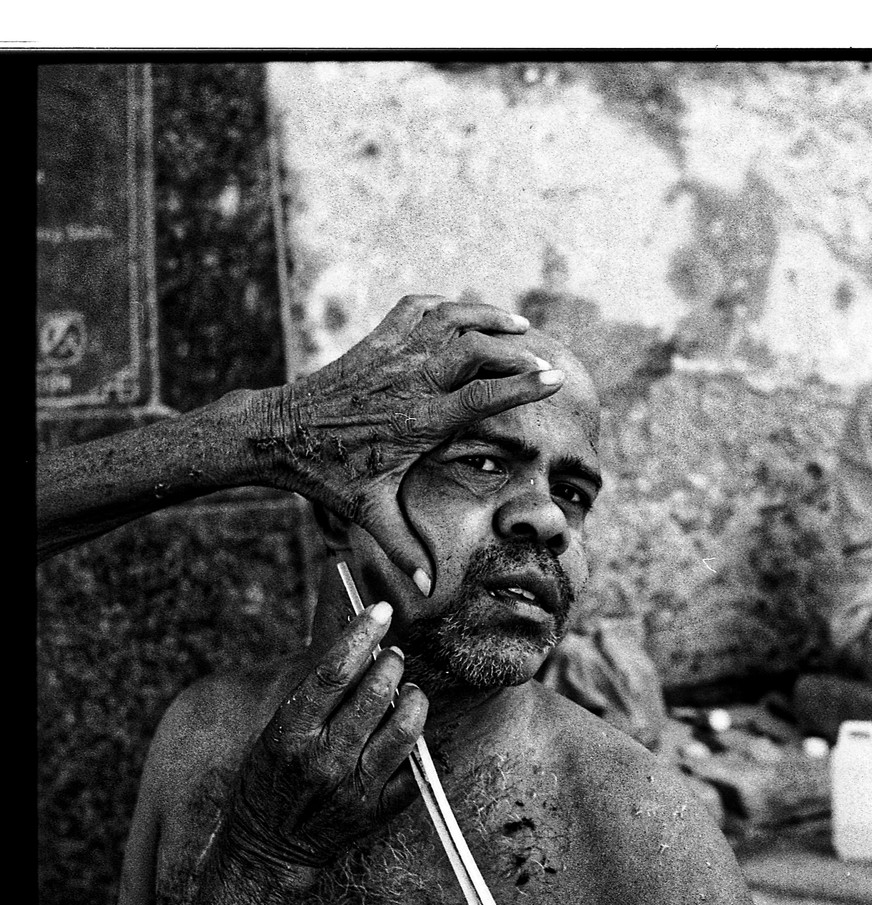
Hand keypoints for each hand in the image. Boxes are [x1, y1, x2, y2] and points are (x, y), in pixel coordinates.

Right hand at [218, 601, 426, 884]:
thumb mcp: (273, 733)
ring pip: (405, 729)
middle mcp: (325, 760)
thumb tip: (357, 648)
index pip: (334, 672)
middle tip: (394, 656)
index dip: (361, 635)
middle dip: (392, 664)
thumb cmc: (269, 781)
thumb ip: (314, 697)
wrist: (267, 849)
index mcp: (291, 735)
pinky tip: (411, 728)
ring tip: (409, 691)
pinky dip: (419, 740)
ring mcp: (355, 788)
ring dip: (414, 699)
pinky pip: (415, 767)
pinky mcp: (379, 811)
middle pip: (375, 694)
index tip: (380, 610)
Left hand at [245, 296, 560, 594]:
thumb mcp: (368, 512)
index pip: (480, 397)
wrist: (275, 433)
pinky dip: (448, 305)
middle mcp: (409, 382)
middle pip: (473, 348)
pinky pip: (418, 309)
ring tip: (518, 327)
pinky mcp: (375, 342)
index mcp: (417, 422)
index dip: (521, 386)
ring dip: (486, 317)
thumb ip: (404, 546)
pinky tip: (468, 313)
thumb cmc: (327, 474)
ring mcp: (391, 356)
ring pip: (449, 319)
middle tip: (543, 360)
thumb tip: (430, 590)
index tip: (554, 379)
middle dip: (514, 350)